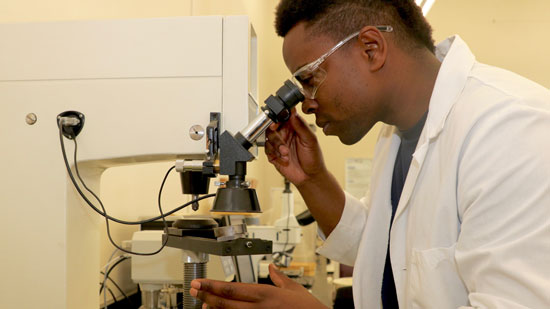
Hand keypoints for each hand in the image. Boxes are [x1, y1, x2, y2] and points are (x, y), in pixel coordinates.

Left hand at [190, 264, 327, 308]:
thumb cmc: (307, 308)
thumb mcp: (294, 288)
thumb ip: (280, 278)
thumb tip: (273, 268)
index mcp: (265, 293)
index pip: (233, 288)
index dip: (213, 286)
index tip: (200, 283)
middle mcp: (259, 307)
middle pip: (226, 301)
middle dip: (207, 296)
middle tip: (193, 290)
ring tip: (202, 305)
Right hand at [265, 110, 326, 185]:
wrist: (310, 177)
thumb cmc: (313, 158)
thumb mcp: (310, 140)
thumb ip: (301, 126)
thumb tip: (293, 113)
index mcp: (294, 127)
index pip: (283, 116)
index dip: (278, 116)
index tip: (277, 121)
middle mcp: (285, 134)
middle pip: (272, 126)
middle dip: (274, 132)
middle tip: (277, 134)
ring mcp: (278, 144)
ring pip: (268, 138)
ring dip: (276, 145)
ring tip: (286, 152)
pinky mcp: (273, 154)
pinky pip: (267, 150)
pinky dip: (275, 154)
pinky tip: (284, 158)